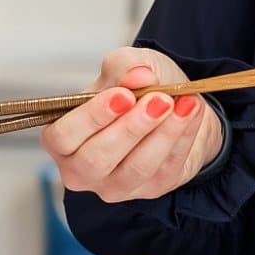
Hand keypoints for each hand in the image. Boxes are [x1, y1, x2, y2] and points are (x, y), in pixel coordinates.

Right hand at [39, 45, 223, 203]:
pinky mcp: (151, 189)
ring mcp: (116, 185)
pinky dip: (182, 137)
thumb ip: (127, 66)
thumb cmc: (138, 89)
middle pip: (97, 159)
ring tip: (182, 103)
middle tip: (159, 99)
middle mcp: (82, 169)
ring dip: (163, 133)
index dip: (91, 118)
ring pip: (136, 167)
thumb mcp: (128, 65)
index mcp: (63, 139)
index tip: (123, 95)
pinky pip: (167, 168)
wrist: (175, 104)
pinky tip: (192, 112)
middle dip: (131, 127)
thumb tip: (138, 74)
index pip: (62, 137)